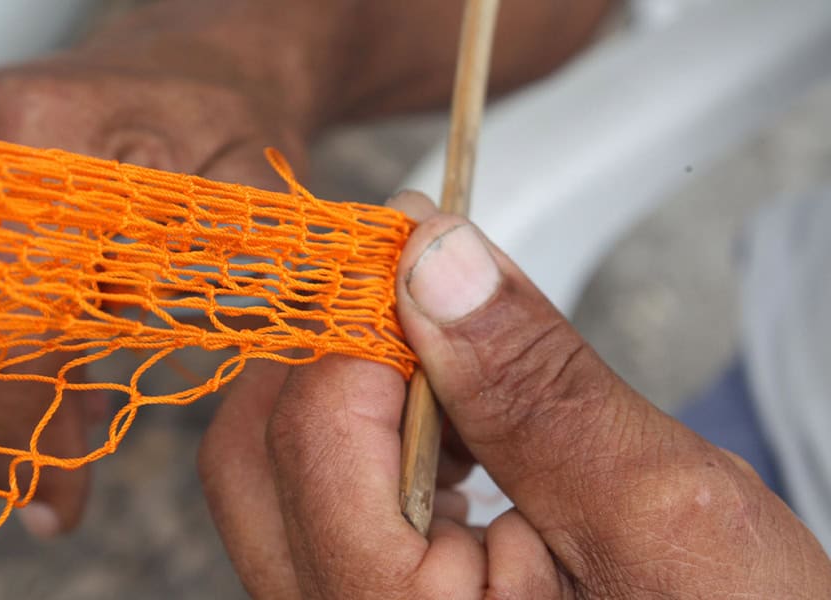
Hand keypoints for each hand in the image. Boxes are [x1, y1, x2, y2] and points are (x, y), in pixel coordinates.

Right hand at [0, 2, 309, 536]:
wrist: (192, 61)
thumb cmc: (227, 120)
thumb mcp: (253, 182)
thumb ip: (230, 262)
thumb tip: (203, 356)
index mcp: (58, 134)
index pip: (20, 304)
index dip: (32, 413)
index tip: (57, 497)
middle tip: (45, 492)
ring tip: (37, 448)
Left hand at [198, 191, 830, 597]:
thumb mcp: (659, 510)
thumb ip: (535, 385)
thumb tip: (437, 260)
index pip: (315, 424)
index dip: (367, 308)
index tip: (423, 238)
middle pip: (260, 445)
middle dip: (344, 347)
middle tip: (435, 302)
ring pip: (279, 468)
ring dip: (354, 390)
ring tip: (464, 389)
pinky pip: (315, 502)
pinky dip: (370, 437)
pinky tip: (453, 439)